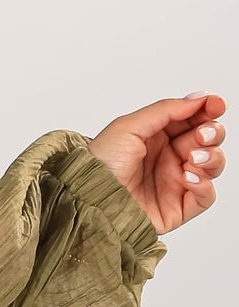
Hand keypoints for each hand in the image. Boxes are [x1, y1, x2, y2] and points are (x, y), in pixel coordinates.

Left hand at [86, 92, 225, 234]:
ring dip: (212, 157)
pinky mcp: (177, 208)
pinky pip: (206, 196)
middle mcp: (168, 158)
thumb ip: (166, 110)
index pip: (192, 119)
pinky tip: (189, 178)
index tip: (217, 104)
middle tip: (201, 135)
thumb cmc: (99, 164)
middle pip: (207, 140)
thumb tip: (198, 98)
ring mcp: (174, 183)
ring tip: (193, 158)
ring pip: (212, 165)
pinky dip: (205, 185)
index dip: (209, 110)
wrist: (88, 200)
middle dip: (212, 133)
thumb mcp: (129, 127)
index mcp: (156, 136)